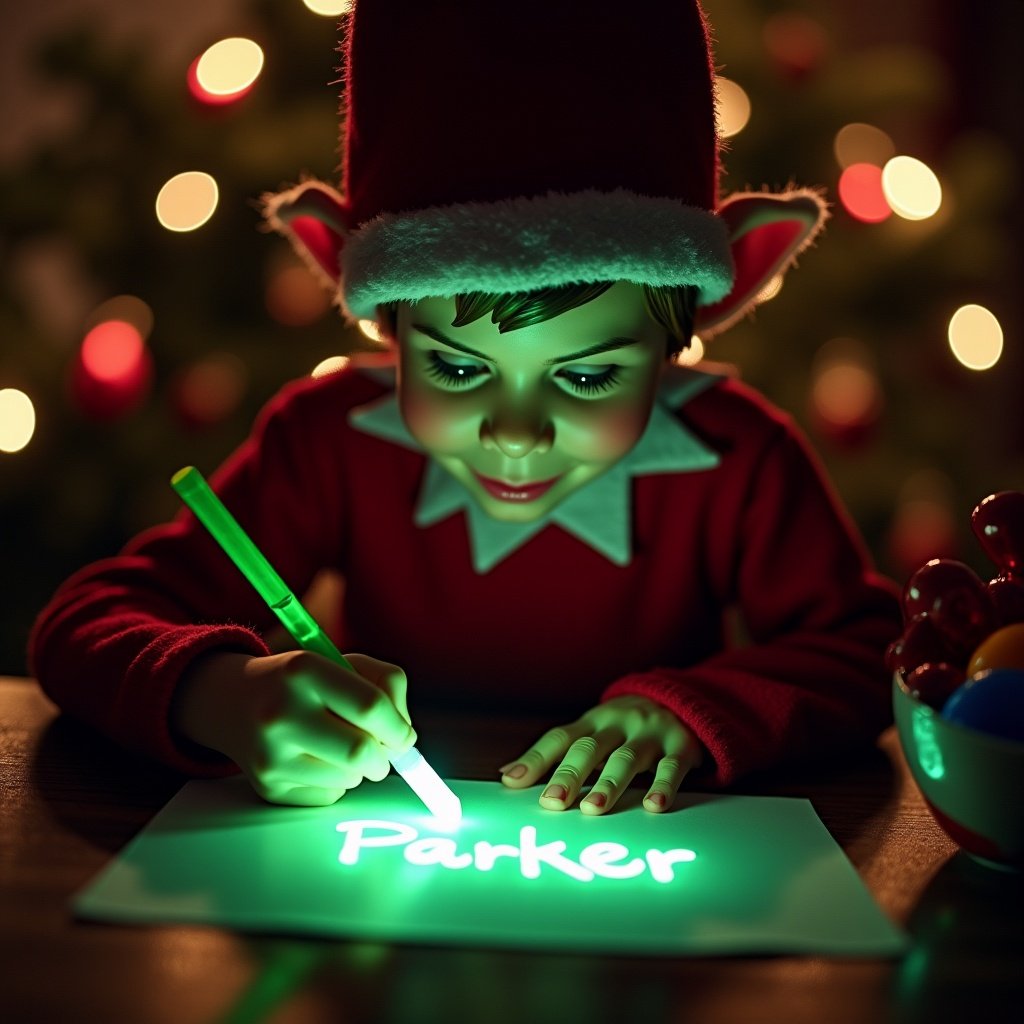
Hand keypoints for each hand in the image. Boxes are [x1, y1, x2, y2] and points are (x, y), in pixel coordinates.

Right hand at [172, 649, 415, 805]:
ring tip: (341, 747)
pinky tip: (316, 760)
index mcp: (304, 670)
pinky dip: (337, 782)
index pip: (371, 707)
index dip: (399, 727)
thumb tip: (406, 737)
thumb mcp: (343, 662)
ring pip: (349, 779)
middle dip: (385, 757)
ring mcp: (270, 754)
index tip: (404, 735)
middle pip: (361, 753)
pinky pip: (328, 796)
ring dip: (361, 769)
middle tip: (383, 752)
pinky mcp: (267, 787)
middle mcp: (281, 712)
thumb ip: (387, 684)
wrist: (232, 700)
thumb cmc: (303, 681)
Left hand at [498, 695, 702, 813]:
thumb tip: (506, 774)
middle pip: (589, 748)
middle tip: (551, 801)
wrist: (683, 700)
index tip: (512, 781)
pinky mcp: (681, 747)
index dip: (535, 759)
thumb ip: (556, 753)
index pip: (559, 738)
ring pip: (626, 758)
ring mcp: (650, 734)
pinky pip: (672, 767)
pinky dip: (663, 786)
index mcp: (592, 722)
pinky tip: (654, 806)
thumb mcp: (593, 731)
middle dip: (569, 775)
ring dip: (609, 784)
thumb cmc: (626, 726)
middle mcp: (618, 724)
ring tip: (592, 809)